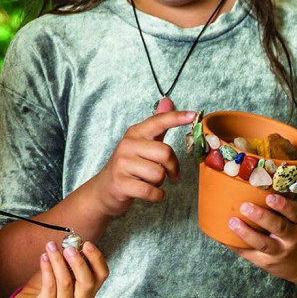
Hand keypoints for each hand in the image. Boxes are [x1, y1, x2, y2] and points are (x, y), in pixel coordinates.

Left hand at [8, 240, 109, 297]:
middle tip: (69, 248)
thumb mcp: (62, 275)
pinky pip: (49, 286)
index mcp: (88, 294)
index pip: (101, 275)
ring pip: (65, 283)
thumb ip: (68, 263)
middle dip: (79, 263)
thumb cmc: (46, 290)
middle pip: (87, 282)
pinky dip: (47, 269)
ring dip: (58, 261)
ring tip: (51, 247)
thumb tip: (69, 244)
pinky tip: (43, 257)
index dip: (97, 259)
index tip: (87, 244)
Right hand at [89, 100, 196, 216]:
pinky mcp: (121, 184)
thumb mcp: (140, 143)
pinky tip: (151, 194)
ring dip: (160, 183)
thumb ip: (156, 125)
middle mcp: (127, 145)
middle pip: (165, 152)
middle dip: (172, 167)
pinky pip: (151, 191)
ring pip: (159, 174)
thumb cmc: (128, 166)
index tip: (193, 115)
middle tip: (170, 174)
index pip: (158, 121)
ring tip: (149, 181)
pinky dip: (157, 196)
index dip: (176, 117)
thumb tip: (168, 101)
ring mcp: (122, 164)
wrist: (103, 191)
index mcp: (135, 133)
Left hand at [226, 191, 296, 278]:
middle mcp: (291, 238)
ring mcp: (279, 252)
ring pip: (263, 243)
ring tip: (232, 222)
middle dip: (261, 217)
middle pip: (278, 227)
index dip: (283, 205)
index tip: (270, 197)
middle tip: (245, 206)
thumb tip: (261, 180)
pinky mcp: (266, 262)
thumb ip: (283, 206)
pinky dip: (235, 245)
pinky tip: (223, 236)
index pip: (295, 212)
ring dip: (246, 233)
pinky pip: (249, 254)